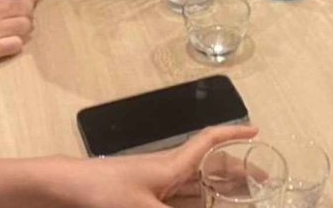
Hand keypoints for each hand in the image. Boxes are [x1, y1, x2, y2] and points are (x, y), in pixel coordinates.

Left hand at [54, 124, 257, 207]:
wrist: (70, 190)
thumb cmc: (106, 192)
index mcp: (173, 164)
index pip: (210, 141)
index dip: (234, 134)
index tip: (257, 132)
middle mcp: (170, 171)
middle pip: (211, 166)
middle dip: (238, 171)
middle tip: (262, 183)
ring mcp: (158, 185)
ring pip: (199, 184)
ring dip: (221, 190)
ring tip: (243, 199)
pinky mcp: (147, 197)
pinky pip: (183, 199)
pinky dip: (200, 202)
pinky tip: (207, 207)